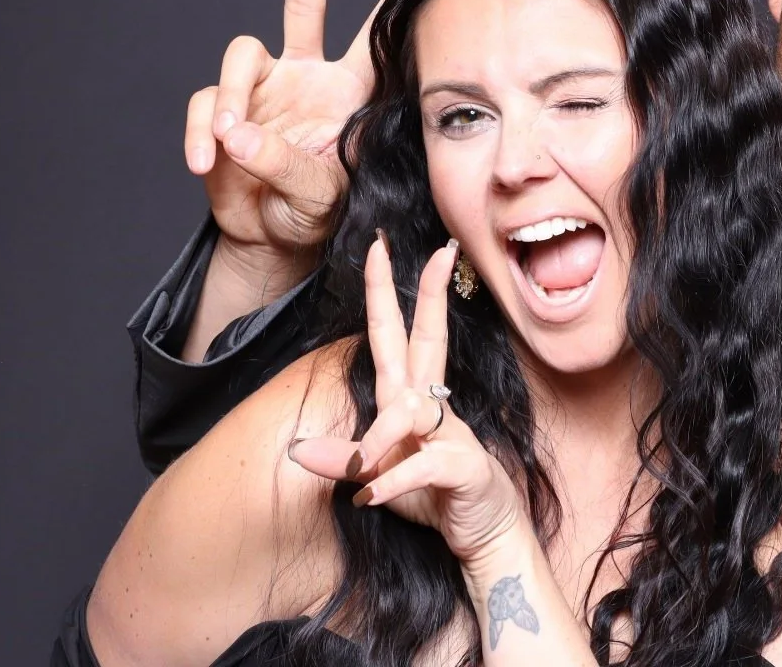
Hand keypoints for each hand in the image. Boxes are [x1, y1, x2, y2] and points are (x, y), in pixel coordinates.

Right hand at [186, 0, 424, 285]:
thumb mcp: (317, 194)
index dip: (390, 1)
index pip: (372, 42)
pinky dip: (201, 133)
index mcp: (346, 95)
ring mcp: (264, 91)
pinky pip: (206, 105)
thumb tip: (236, 134)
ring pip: (241, 56)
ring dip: (233, 98)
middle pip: (305, 8)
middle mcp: (306, 79)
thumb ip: (284, 163)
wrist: (269, 239)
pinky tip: (206, 161)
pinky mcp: (224, 110)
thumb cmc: (311, 213)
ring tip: (229, 140)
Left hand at [290, 235, 523, 561]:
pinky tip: (370, 496)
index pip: (397, 334)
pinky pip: (420, 466)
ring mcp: (451, 433)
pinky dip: (392, 481)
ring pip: (407, 413)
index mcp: (410, 398)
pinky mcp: (463, 467)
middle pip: (424, 338)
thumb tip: (296, 448)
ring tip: (361, 474)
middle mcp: (431, 406)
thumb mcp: (376, 478)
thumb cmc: (432, 497)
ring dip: (377, 441)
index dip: (387, 291)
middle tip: (418, 250)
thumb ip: (343, 460)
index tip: (379, 247)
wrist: (485, 534)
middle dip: (423, 292)